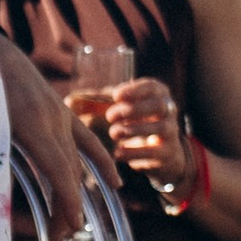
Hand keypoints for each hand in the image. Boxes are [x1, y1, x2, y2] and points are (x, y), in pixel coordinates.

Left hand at [0, 41, 84, 240]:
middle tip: (58, 238)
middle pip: (68, 172)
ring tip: (70, 224)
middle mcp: (52, 119)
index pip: (59, 172)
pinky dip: (100, 162)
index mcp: (30, 124)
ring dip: (75, 193)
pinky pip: (86, 140)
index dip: (66, 203)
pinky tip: (115, 185)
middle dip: (66, 208)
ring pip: (75, 160)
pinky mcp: (59, 110)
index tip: (67, 230)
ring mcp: (59, 113)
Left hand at [74, 74, 189, 195]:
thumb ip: (99, 103)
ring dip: (134, 130)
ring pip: (160, 128)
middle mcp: (169, 111)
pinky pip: (155, 153)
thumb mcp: (122, 110)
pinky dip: (135, 153)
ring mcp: (171, 133)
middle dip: (133, 109)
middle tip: (110, 116)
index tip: (116, 95)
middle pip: (158, 105)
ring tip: (114, 133)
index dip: (135, 90)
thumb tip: (69, 102)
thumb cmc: (135, 124)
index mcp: (158, 95)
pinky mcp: (168, 154)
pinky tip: (118, 153)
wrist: (162, 154)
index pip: (153, 86)